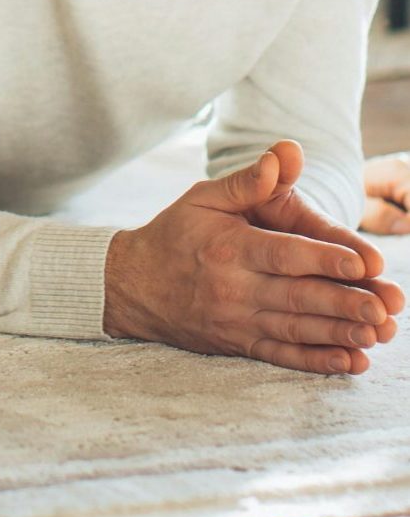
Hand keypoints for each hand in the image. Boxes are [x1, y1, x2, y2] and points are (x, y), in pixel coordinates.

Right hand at [104, 140, 402, 374]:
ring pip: (297, 329)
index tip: (362, 263)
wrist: (133, 286)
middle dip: (346, 302)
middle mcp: (234, 287)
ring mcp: (236, 321)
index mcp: (229, 247)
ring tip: (377, 333)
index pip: (284, 254)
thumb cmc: (174, 234)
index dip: (325, 259)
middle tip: (385, 307)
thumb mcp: (203, 198)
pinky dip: (318, 361)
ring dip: (340, 334)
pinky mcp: (238, 343)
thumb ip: (247, 183)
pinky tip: (350, 361)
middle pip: (298, 296)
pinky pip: (283, 356)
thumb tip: (283, 155)